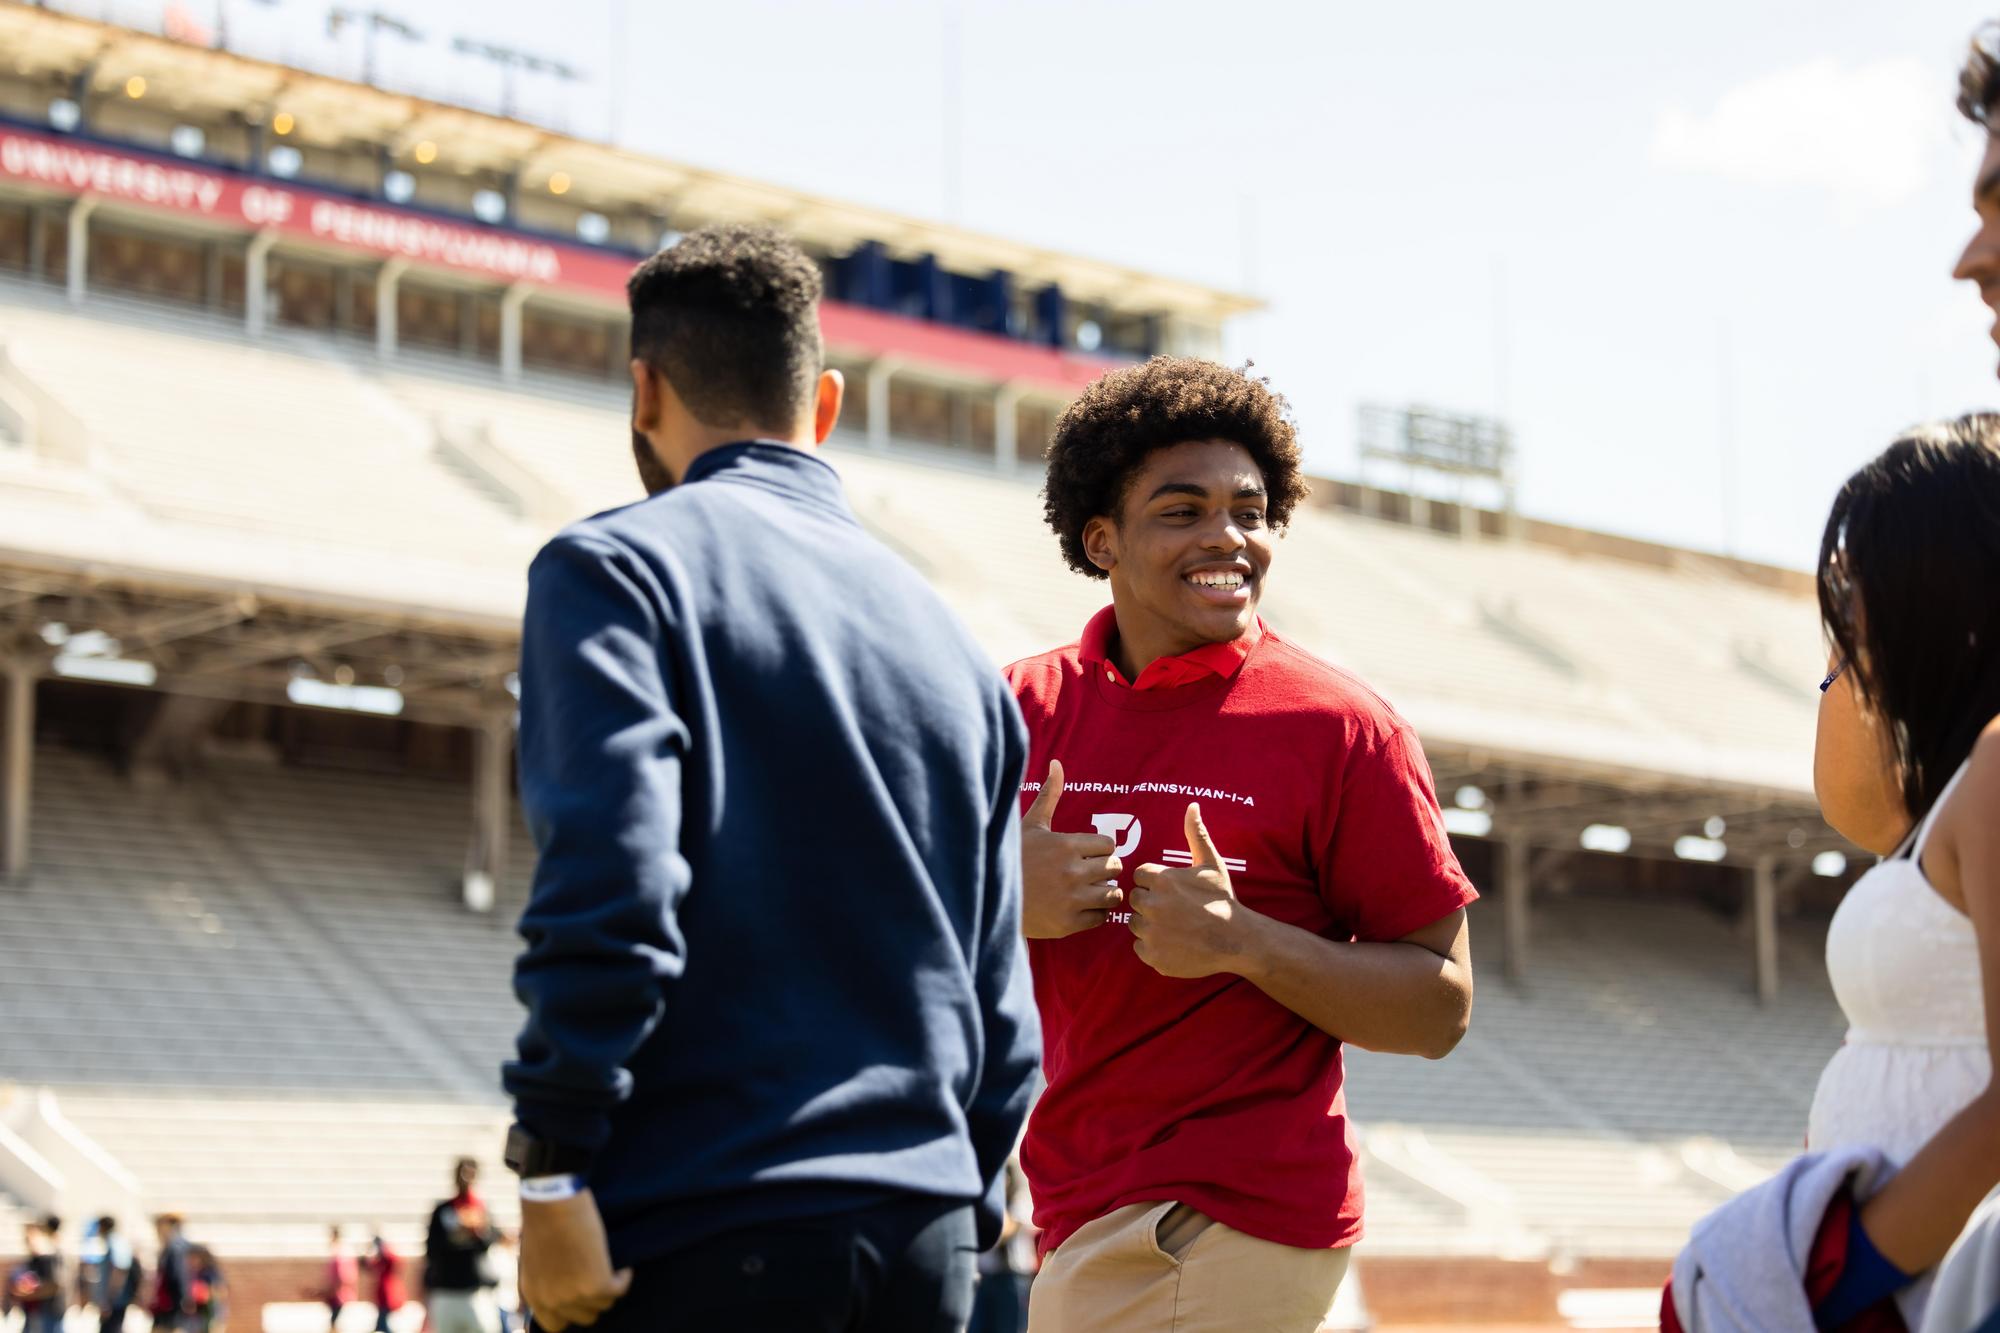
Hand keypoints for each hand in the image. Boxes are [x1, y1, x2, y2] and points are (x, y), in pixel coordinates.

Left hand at [519, 1191, 631, 1331]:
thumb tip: (567, 1289)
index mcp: (534, 1295)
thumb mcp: (536, 1259)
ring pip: (603, 1304)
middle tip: (599, 1278)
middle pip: (584, 1318)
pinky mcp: (596, 1284)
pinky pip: (619, 1290)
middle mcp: (552, 1300)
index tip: (583, 1297)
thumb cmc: (545, 1220)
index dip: (572, 1313)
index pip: (554, 1326)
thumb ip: (547, 1281)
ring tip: (609, 1265)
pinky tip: (623, 1265)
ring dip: (609, 1286)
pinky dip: (624, 1277)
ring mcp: (574, 1295)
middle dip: (593, 1299)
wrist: (553, 1201)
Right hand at [1020, 759, 1124, 938]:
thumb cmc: (1014, 857)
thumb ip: (1050, 795)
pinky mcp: (1069, 923)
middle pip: (1115, 868)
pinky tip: (1080, 906)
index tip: (1087, 854)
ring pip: (1112, 894)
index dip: (1101, 849)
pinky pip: (1101, 918)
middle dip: (1104, 869)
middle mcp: (1073, 871)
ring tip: (1088, 890)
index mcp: (1066, 845)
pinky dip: (1096, 913)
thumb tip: (1057, 763)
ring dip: (1104, 892)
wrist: (990, 896)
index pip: (1110, 845)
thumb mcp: (1031, 824)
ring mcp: (1072, 899)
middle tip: (1088, 872)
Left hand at [1130, 803, 1255, 977]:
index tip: (1173, 891)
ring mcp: (1151, 933)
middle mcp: (1152, 905)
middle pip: (1135, 900)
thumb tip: (1192, 805)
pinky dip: (1153, 947)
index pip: (1139, 876)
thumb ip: (1196, 834)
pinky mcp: (1153, 956)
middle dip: (1151, 903)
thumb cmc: (1223, 899)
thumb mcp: (1211, 864)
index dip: (1155, 883)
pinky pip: (1140, 948)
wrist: (1238, 940)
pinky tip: (1175, 943)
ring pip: (1136, 924)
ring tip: (1176, 926)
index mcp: (1162, 880)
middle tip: (1176, 910)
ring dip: (1150, 925)